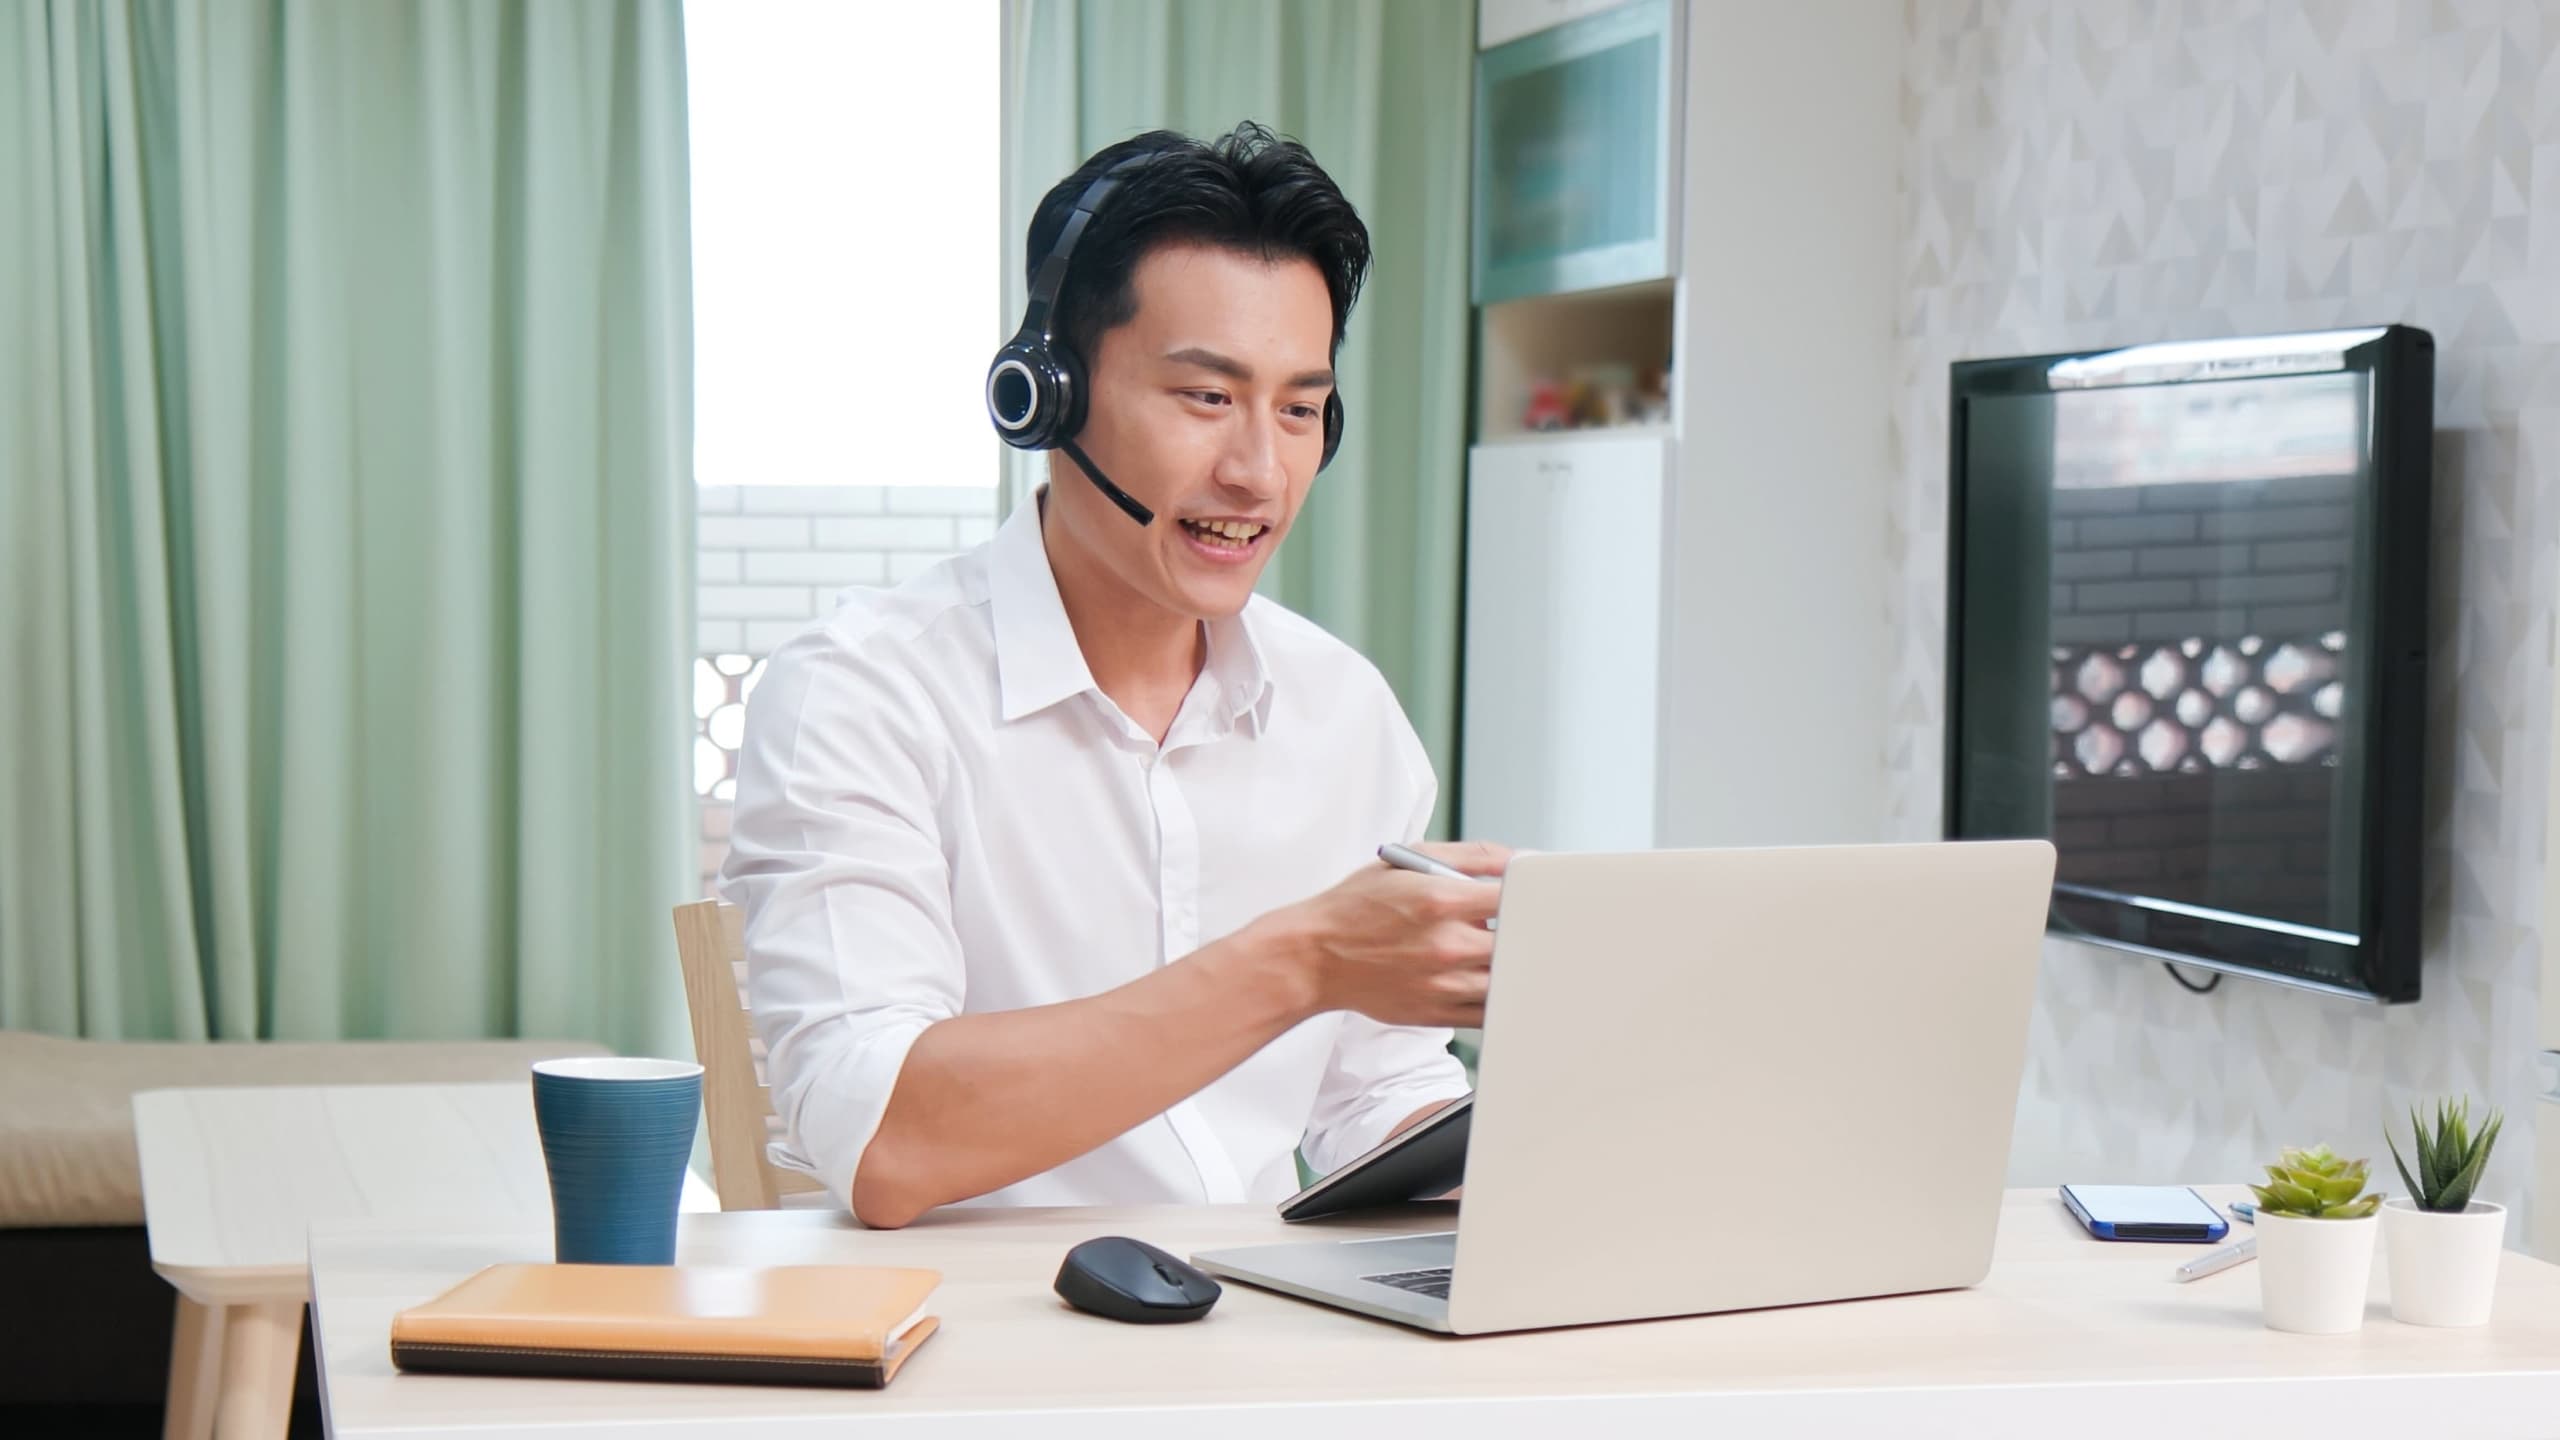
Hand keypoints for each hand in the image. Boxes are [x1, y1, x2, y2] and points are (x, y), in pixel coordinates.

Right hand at [1260, 841, 1512, 1027]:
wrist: (1315, 957)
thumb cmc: (1357, 906)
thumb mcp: (1407, 861)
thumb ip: (1468, 856)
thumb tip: (1515, 858)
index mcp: (1440, 900)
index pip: (1515, 896)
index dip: (1535, 893)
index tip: (1538, 894)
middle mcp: (1446, 945)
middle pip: (1520, 942)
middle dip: (1527, 931)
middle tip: (1532, 925)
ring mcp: (1442, 984)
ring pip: (1508, 981)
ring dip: (1514, 966)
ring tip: (1507, 952)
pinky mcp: (1436, 1013)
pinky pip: (1488, 1013)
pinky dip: (1498, 998)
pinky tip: (1490, 981)